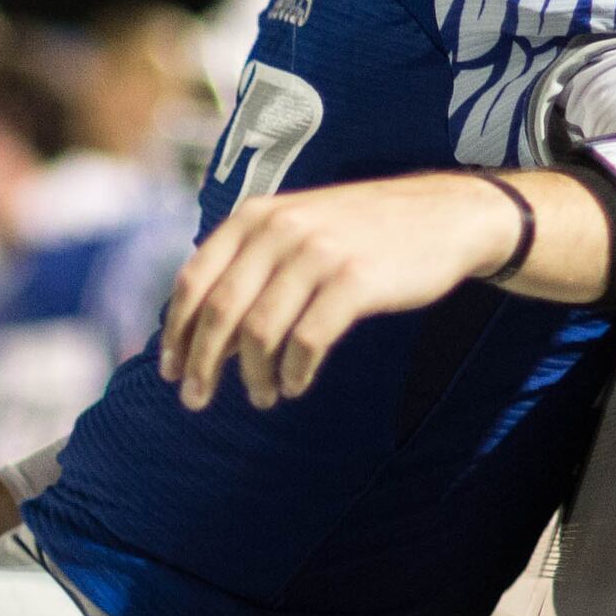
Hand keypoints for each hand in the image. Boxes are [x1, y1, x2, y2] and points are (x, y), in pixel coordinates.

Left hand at [158, 173, 520, 410]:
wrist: (444, 214)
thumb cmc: (363, 232)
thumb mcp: (296, 228)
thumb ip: (250, 265)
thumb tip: (206, 335)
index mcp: (253, 216)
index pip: (193, 280)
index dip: (176, 332)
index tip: (171, 371)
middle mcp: (278, 229)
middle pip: (219, 311)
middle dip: (202, 364)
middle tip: (196, 400)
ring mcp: (316, 252)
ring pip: (260, 332)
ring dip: (253, 376)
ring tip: (262, 398)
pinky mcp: (354, 280)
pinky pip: (307, 340)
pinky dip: (294, 372)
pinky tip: (295, 386)